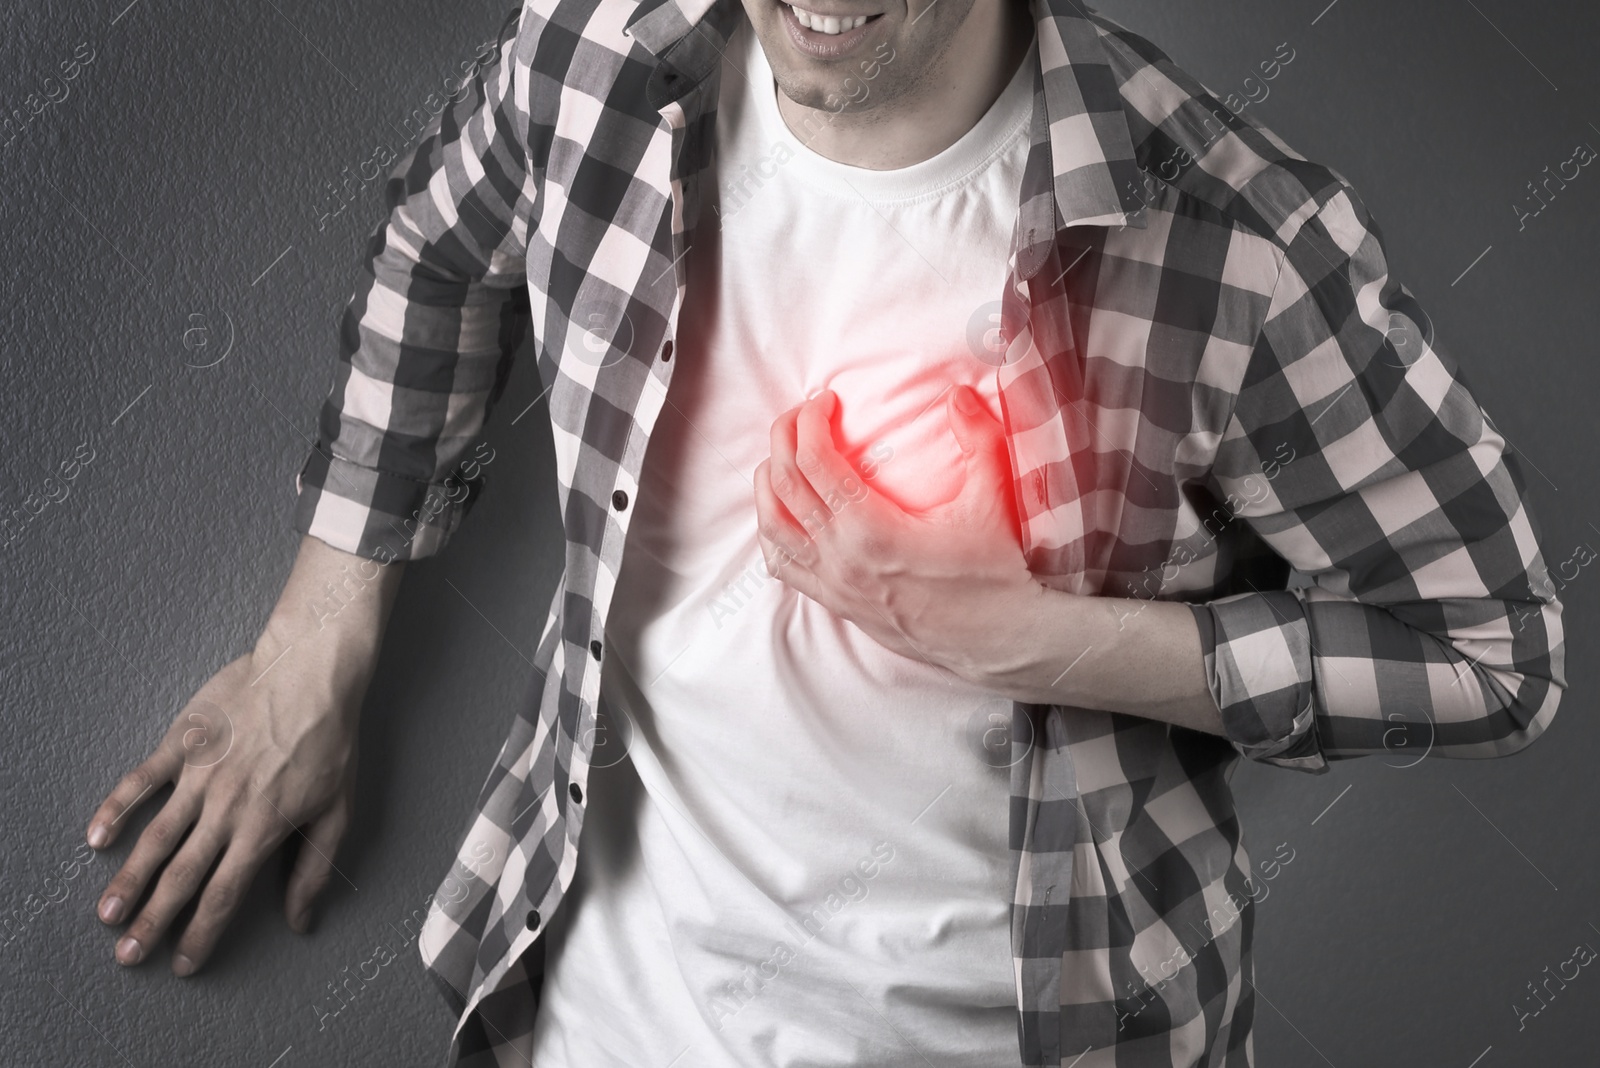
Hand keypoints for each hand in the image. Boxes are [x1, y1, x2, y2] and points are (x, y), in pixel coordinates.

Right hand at [82, 536, 393, 978]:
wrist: (311, 671)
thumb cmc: (330, 739)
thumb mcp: (337, 808)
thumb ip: (313, 866)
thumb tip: (302, 919)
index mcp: (263, 828)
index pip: (224, 896)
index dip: (201, 935)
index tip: (183, 964)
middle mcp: (225, 809)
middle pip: (182, 876)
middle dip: (154, 921)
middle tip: (128, 953)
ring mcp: (200, 775)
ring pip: (156, 837)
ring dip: (129, 879)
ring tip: (106, 912)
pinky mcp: (184, 743)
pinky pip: (143, 779)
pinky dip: (117, 808)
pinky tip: (96, 835)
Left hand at [753, 386, 1044, 686]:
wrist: (993, 638)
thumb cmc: (992, 571)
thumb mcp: (992, 499)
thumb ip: (979, 440)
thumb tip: (959, 393)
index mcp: (870, 528)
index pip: (814, 461)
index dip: (810, 421)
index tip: (825, 400)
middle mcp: (840, 556)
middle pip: (784, 484)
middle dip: (784, 438)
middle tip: (801, 415)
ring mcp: (832, 584)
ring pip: (771, 526)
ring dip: (767, 483)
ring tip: (782, 456)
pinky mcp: (834, 604)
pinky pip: (781, 567)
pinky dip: (771, 532)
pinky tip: (780, 514)